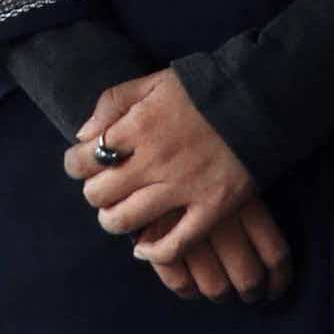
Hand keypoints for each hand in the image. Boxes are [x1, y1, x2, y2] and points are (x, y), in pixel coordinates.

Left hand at [62, 72, 293, 300]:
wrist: (258, 99)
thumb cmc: (202, 88)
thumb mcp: (153, 81)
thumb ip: (113, 102)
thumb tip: (84, 134)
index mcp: (137, 127)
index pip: (86, 158)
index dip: (75, 165)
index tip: (80, 166)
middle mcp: (154, 160)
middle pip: (101, 193)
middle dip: (93, 194)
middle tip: (101, 191)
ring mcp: (183, 188)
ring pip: (127, 220)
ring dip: (113, 221)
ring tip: (116, 216)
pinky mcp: (212, 208)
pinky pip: (174, 244)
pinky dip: (153, 252)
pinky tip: (144, 249)